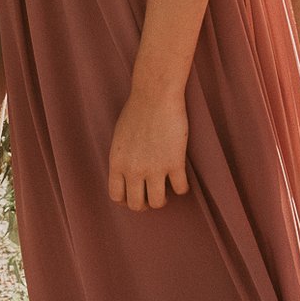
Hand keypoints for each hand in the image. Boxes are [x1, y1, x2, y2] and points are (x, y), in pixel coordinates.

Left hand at [108, 86, 189, 210]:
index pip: (116, 196)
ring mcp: (154, 168)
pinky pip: (180, 189)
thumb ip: (122, 158)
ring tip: (166, 187)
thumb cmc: (137, 110)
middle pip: (137, 205)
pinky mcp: (175, 163)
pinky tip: (182, 178)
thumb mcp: (119, 138)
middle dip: (145, 203)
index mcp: (117, 163)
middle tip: (152, 193)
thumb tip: (128, 174)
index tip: (135, 194)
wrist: (155, 96)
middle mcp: (133, 170)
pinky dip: (182, 187)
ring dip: (162, 199)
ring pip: (158, 202)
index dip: (126, 200)